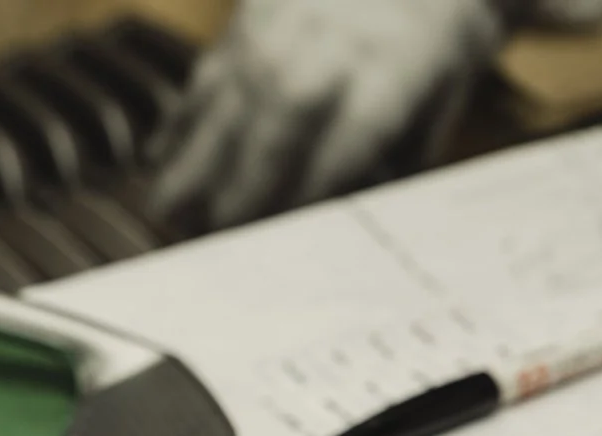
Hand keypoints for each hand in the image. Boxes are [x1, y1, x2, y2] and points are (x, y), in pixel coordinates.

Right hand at [150, 0, 508, 230]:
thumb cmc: (426, 39)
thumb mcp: (438, 95)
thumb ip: (400, 159)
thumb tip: (355, 224)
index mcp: (390, 70)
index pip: (346, 143)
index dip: (312, 197)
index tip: (284, 247)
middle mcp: (328, 46)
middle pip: (277, 123)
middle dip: (243, 189)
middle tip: (216, 244)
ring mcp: (281, 28)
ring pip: (228, 99)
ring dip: (194, 160)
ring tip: (167, 212)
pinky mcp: (247, 20)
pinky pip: (208, 75)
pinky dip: (184, 119)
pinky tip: (163, 159)